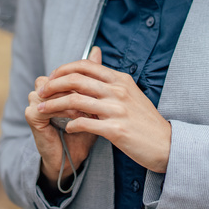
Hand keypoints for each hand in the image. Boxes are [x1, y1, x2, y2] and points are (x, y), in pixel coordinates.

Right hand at [25, 47, 101, 191]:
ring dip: (73, 99)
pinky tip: (78, 116)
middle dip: (78, 88)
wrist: (73, 159)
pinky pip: (46, 106)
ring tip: (90, 109)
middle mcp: (41, 91)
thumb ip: (92, 76)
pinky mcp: (31, 115)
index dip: (82, 78)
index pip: (65, 71)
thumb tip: (96, 50)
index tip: (100, 89)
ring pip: (52, 90)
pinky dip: (64, 110)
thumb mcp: (92, 101)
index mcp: (53, 85)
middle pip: (57, 78)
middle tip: (96, 98)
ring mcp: (34, 102)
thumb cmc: (83, 131)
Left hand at [37, 48, 172, 172]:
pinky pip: (84, 123)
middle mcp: (118, 90)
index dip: (63, 69)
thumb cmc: (145, 121)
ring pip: (75, 100)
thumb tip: (94, 63)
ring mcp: (117, 109)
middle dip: (52, 84)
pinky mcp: (116, 130)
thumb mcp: (130, 93)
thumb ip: (111, 80)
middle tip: (41, 92)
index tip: (51, 78)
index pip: (85, 65)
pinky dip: (71, 124)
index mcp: (120, 79)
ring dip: (54, 104)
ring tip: (42, 110)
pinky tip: (66, 128)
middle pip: (75, 79)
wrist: (167, 145)